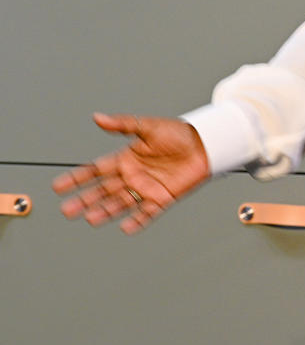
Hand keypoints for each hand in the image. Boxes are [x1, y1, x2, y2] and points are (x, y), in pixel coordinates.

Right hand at [52, 113, 210, 234]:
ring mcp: (146, 188)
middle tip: (67, 210)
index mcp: (125, 159)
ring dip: (105, 212)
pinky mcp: (162, 198)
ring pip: (120, 204)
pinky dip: (137, 221)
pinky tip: (125, 227)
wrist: (206, 144)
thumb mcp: (148, 126)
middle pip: (103, 191)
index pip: (95, 170)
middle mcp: (132, 176)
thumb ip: (123, 124)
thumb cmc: (178, 133)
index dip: (77, 178)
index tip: (58, 186)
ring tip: (90, 218)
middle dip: (85, 200)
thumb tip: (97, 117)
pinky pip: (147, 213)